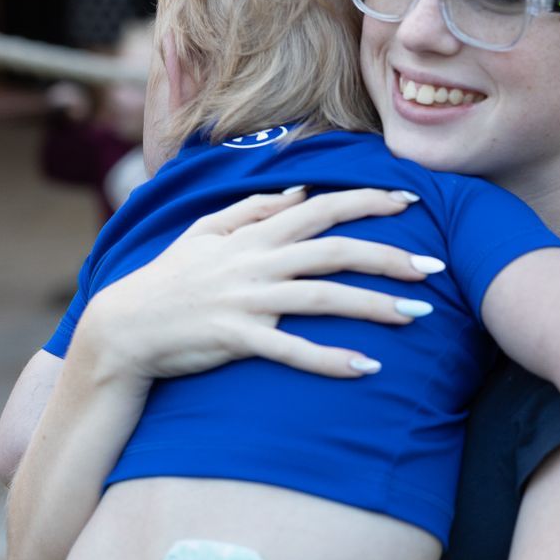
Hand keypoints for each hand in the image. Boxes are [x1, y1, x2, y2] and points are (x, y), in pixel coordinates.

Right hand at [77, 187, 442, 382]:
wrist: (125, 328)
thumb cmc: (168, 279)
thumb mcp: (205, 230)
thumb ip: (253, 209)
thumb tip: (301, 191)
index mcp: (252, 234)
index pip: (320, 208)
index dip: (368, 202)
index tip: (412, 200)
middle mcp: (255, 262)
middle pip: (334, 251)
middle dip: (389, 256)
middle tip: (435, 266)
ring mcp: (246, 300)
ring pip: (322, 298)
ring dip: (373, 306)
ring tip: (418, 315)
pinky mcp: (236, 338)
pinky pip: (291, 350)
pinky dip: (330, 360)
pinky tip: (367, 368)